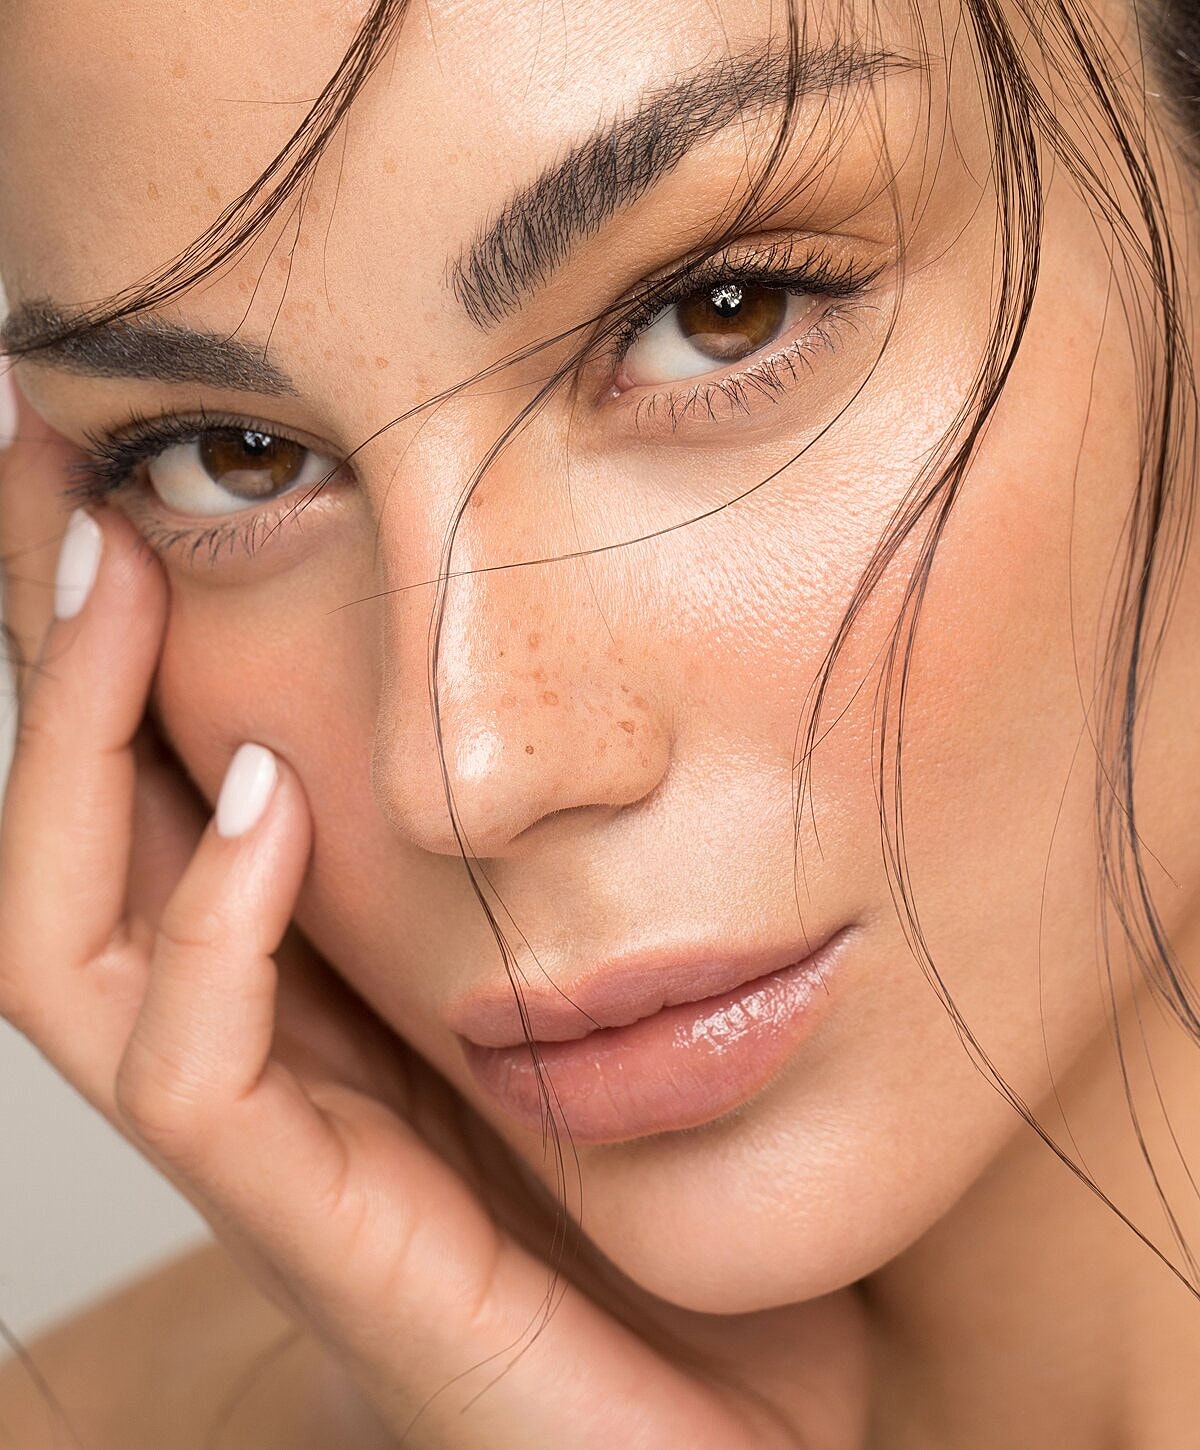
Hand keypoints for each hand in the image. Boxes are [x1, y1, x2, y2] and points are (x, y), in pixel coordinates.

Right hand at [0, 388, 864, 1448]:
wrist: (727, 1420)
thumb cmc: (664, 1196)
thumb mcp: (592, 978)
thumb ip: (544, 858)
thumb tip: (570, 683)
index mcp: (310, 977)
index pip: (163, 776)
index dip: (120, 626)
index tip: (122, 455)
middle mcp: (258, 1044)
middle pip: (80, 823)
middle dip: (53, 640)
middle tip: (48, 447)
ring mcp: (272, 1143)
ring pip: (76, 933)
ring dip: (78, 745)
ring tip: (113, 568)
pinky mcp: (325, 1233)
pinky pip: (196, 1072)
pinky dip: (208, 926)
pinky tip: (260, 804)